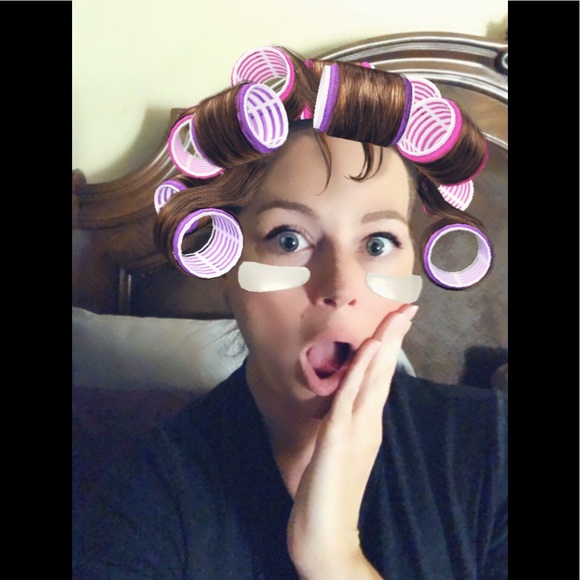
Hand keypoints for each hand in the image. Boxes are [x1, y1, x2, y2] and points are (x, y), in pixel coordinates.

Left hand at [287, 303, 417, 578]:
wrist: (325, 531)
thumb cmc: (328, 488)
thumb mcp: (336, 446)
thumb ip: (344, 422)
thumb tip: (344, 400)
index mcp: (365, 422)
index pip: (380, 376)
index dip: (388, 347)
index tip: (397, 320)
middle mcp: (365, 421)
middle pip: (382, 371)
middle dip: (393, 337)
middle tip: (407, 307)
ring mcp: (354, 429)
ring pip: (371, 378)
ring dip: (382, 346)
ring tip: (395, 318)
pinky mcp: (337, 438)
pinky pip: (349, 398)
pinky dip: (360, 372)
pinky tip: (368, 352)